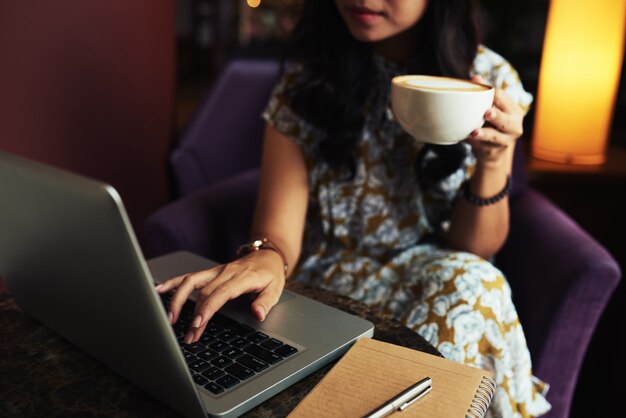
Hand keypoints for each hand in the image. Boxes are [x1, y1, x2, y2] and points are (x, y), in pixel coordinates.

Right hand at [155, 250, 285, 343]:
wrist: (267, 256)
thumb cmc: (270, 274)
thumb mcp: (275, 289)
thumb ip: (265, 302)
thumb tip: (258, 314)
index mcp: (242, 278)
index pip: (221, 293)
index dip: (207, 308)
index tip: (197, 324)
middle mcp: (226, 272)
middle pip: (204, 293)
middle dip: (194, 315)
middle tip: (188, 335)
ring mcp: (216, 271)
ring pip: (191, 281)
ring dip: (178, 299)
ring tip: (170, 318)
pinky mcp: (210, 272)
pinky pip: (189, 276)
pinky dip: (173, 282)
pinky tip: (159, 290)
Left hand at [466, 75, 524, 167]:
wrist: (493, 152)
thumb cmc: (491, 123)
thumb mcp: (491, 107)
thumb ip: (485, 93)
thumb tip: (475, 77)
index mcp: (514, 111)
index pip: (503, 98)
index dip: (492, 94)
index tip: (482, 92)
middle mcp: (514, 126)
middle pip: (505, 120)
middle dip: (496, 117)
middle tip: (487, 113)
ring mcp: (505, 141)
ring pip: (495, 137)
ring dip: (484, 134)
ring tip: (474, 132)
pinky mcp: (493, 151)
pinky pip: (482, 146)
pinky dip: (473, 143)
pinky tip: (465, 138)